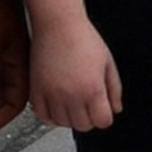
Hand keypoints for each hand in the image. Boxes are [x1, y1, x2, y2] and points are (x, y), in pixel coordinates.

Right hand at [29, 16, 123, 132]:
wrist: (58, 26)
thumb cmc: (84, 39)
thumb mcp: (108, 63)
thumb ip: (114, 89)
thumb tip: (115, 109)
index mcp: (92, 89)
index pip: (102, 122)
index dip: (105, 116)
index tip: (103, 109)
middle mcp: (71, 96)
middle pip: (83, 126)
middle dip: (89, 118)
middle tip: (89, 105)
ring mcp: (51, 95)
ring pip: (62, 123)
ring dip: (70, 117)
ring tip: (73, 102)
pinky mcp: (35, 91)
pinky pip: (42, 116)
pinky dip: (50, 114)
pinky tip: (57, 104)